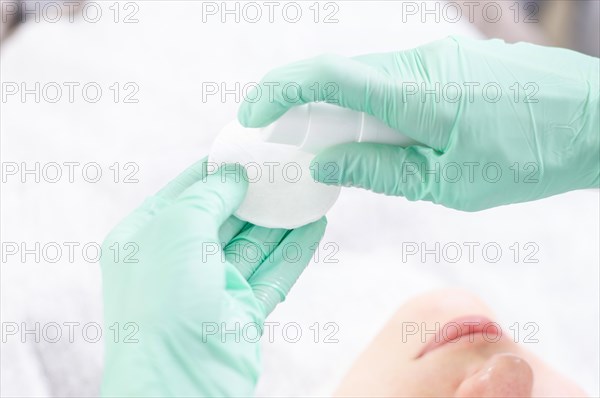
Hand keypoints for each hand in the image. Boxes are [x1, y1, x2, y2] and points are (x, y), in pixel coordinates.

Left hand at [101, 159, 325, 396]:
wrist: (178, 381)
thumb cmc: (161, 301)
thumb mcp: (176, 226)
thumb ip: (208, 194)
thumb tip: (233, 175)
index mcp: (146, 239)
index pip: (186, 192)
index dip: (217, 169)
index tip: (246, 148)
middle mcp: (177, 263)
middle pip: (225, 218)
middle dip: (255, 195)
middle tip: (286, 169)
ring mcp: (210, 289)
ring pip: (253, 245)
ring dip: (281, 221)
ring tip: (307, 192)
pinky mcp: (241, 312)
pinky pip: (272, 273)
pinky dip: (294, 250)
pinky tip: (314, 226)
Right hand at [238, 36, 598, 210]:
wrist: (592, 116)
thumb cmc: (528, 154)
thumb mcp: (447, 181)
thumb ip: (378, 170)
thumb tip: (323, 164)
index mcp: (414, 94)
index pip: (325, 76)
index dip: (279, 90)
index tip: (252, 114)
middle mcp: (417, 63)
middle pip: (337, 76)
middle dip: (300, 109)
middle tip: (286, 146)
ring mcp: (432, 58)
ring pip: (362, 78)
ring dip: (337, 112)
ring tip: (337, 151)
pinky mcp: (443, 63)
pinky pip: (389, 79)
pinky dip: (367, 106)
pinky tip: (377, 137)